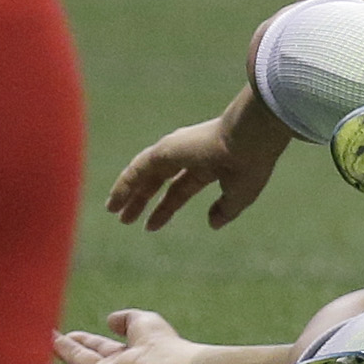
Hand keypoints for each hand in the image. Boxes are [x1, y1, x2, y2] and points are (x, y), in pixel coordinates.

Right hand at [48, 310, 191, 363]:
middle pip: (83, 361)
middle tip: (46, 338)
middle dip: (65, 349)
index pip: (101, 348)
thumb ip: (126, 319)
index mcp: (128, 357)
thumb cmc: (158, 343)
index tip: (69, 333)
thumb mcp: (143, 321)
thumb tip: (110, 319)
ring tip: (33, 354)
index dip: (85, 340)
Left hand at [108, 89, 292, 231]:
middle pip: (159, 181)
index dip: (167, 207)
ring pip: (144, 174)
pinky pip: (137, 170)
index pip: (182, 188)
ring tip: (112, 211)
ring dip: (128, 193)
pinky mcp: (164, 150)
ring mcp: (176, 151)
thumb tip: (212, 223)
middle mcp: (192, 155)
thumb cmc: (251, 164)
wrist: (251, 138)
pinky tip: (113, 203)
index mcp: (212, 164)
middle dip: (143, 199)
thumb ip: (225, 209)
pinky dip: (123, 185)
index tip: (151, 225)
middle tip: (127, 220)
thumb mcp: (240, 194)